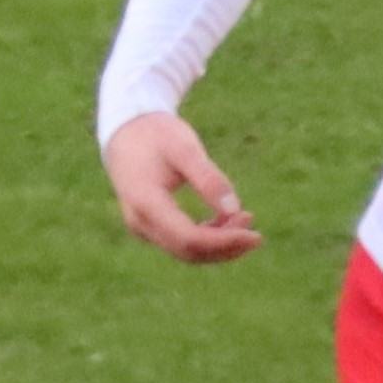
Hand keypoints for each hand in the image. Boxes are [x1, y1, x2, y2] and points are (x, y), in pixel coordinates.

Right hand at [103, 111, 260, 262]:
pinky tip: (228, 220)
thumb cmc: (156, 134)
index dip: (224, 242)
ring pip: (186, 251)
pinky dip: (208, 237)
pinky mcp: (150, 226)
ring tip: (246, 219)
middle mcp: (140, 222)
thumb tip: (235, 209)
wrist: (126, 130)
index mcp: (145, 202)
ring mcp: (142, 227)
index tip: (255, 236)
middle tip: (256, 234)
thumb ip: (208, 178)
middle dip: (226, 247)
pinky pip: (181, 242)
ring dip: (219, 243)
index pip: (189, 239)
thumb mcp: (184, 148)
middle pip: (189, 251)